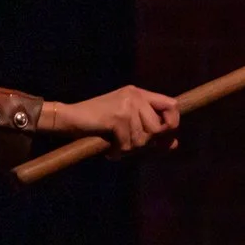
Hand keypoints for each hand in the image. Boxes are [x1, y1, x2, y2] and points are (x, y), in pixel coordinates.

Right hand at [39, 86, 180, 153]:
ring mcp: (127, 105)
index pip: (172, 105)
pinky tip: (109, 149)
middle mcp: (135, 96)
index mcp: (139, 94)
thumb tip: (175, 145)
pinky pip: (128, 143)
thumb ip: (150, 131)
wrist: (69, 118)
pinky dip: (118, 151)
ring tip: (116, 146)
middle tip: (128, 145)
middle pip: (158, 128)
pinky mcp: (118, 116)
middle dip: (144, 143)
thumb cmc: (96, 123)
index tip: (163, 137)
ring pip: (143, 138)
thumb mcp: (126, 124)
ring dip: (128, 148)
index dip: (172, 123)